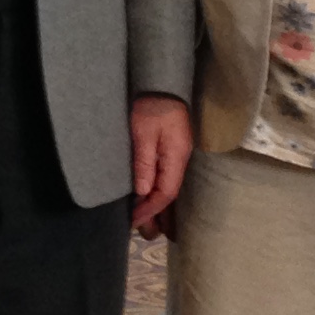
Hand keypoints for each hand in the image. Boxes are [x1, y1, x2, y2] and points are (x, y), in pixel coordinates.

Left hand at [129, 93, 192, 238]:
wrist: (162, 83)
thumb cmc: (151, 106)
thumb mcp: (143, 133)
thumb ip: (144, 163)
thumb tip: (142, 192)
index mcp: (176, 157)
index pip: (166, 193)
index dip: (150, 210)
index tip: (134, 221)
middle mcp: (180, 160)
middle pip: (171, 195)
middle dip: (157, 215)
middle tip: (142, 231)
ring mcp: (178, 155)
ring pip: (170, 188)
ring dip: (159, 206)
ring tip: (148, 224)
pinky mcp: (172, 151)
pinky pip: (167, 178)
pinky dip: (158, 192)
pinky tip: (150, 198)